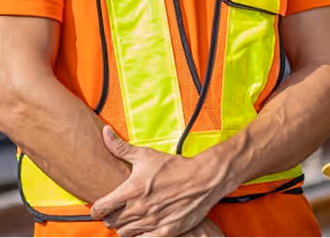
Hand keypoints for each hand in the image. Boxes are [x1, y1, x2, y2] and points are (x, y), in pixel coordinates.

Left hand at [91, 127, 227, 236]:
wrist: (201, 179)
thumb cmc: (173, 166)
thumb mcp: (146, 154)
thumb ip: (120, 147)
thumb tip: (105, 133)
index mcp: (131, 190)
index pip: (100, 208)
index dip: (97, 208)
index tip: (101, 205)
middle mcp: (138, 209)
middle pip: (111, 222)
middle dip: (111, 216)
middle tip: (118, 209)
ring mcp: (151, 222)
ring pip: (124, 233)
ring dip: (125, 226)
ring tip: (132, 216)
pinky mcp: (163, 232)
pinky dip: (139, 234)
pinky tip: (144, 225)